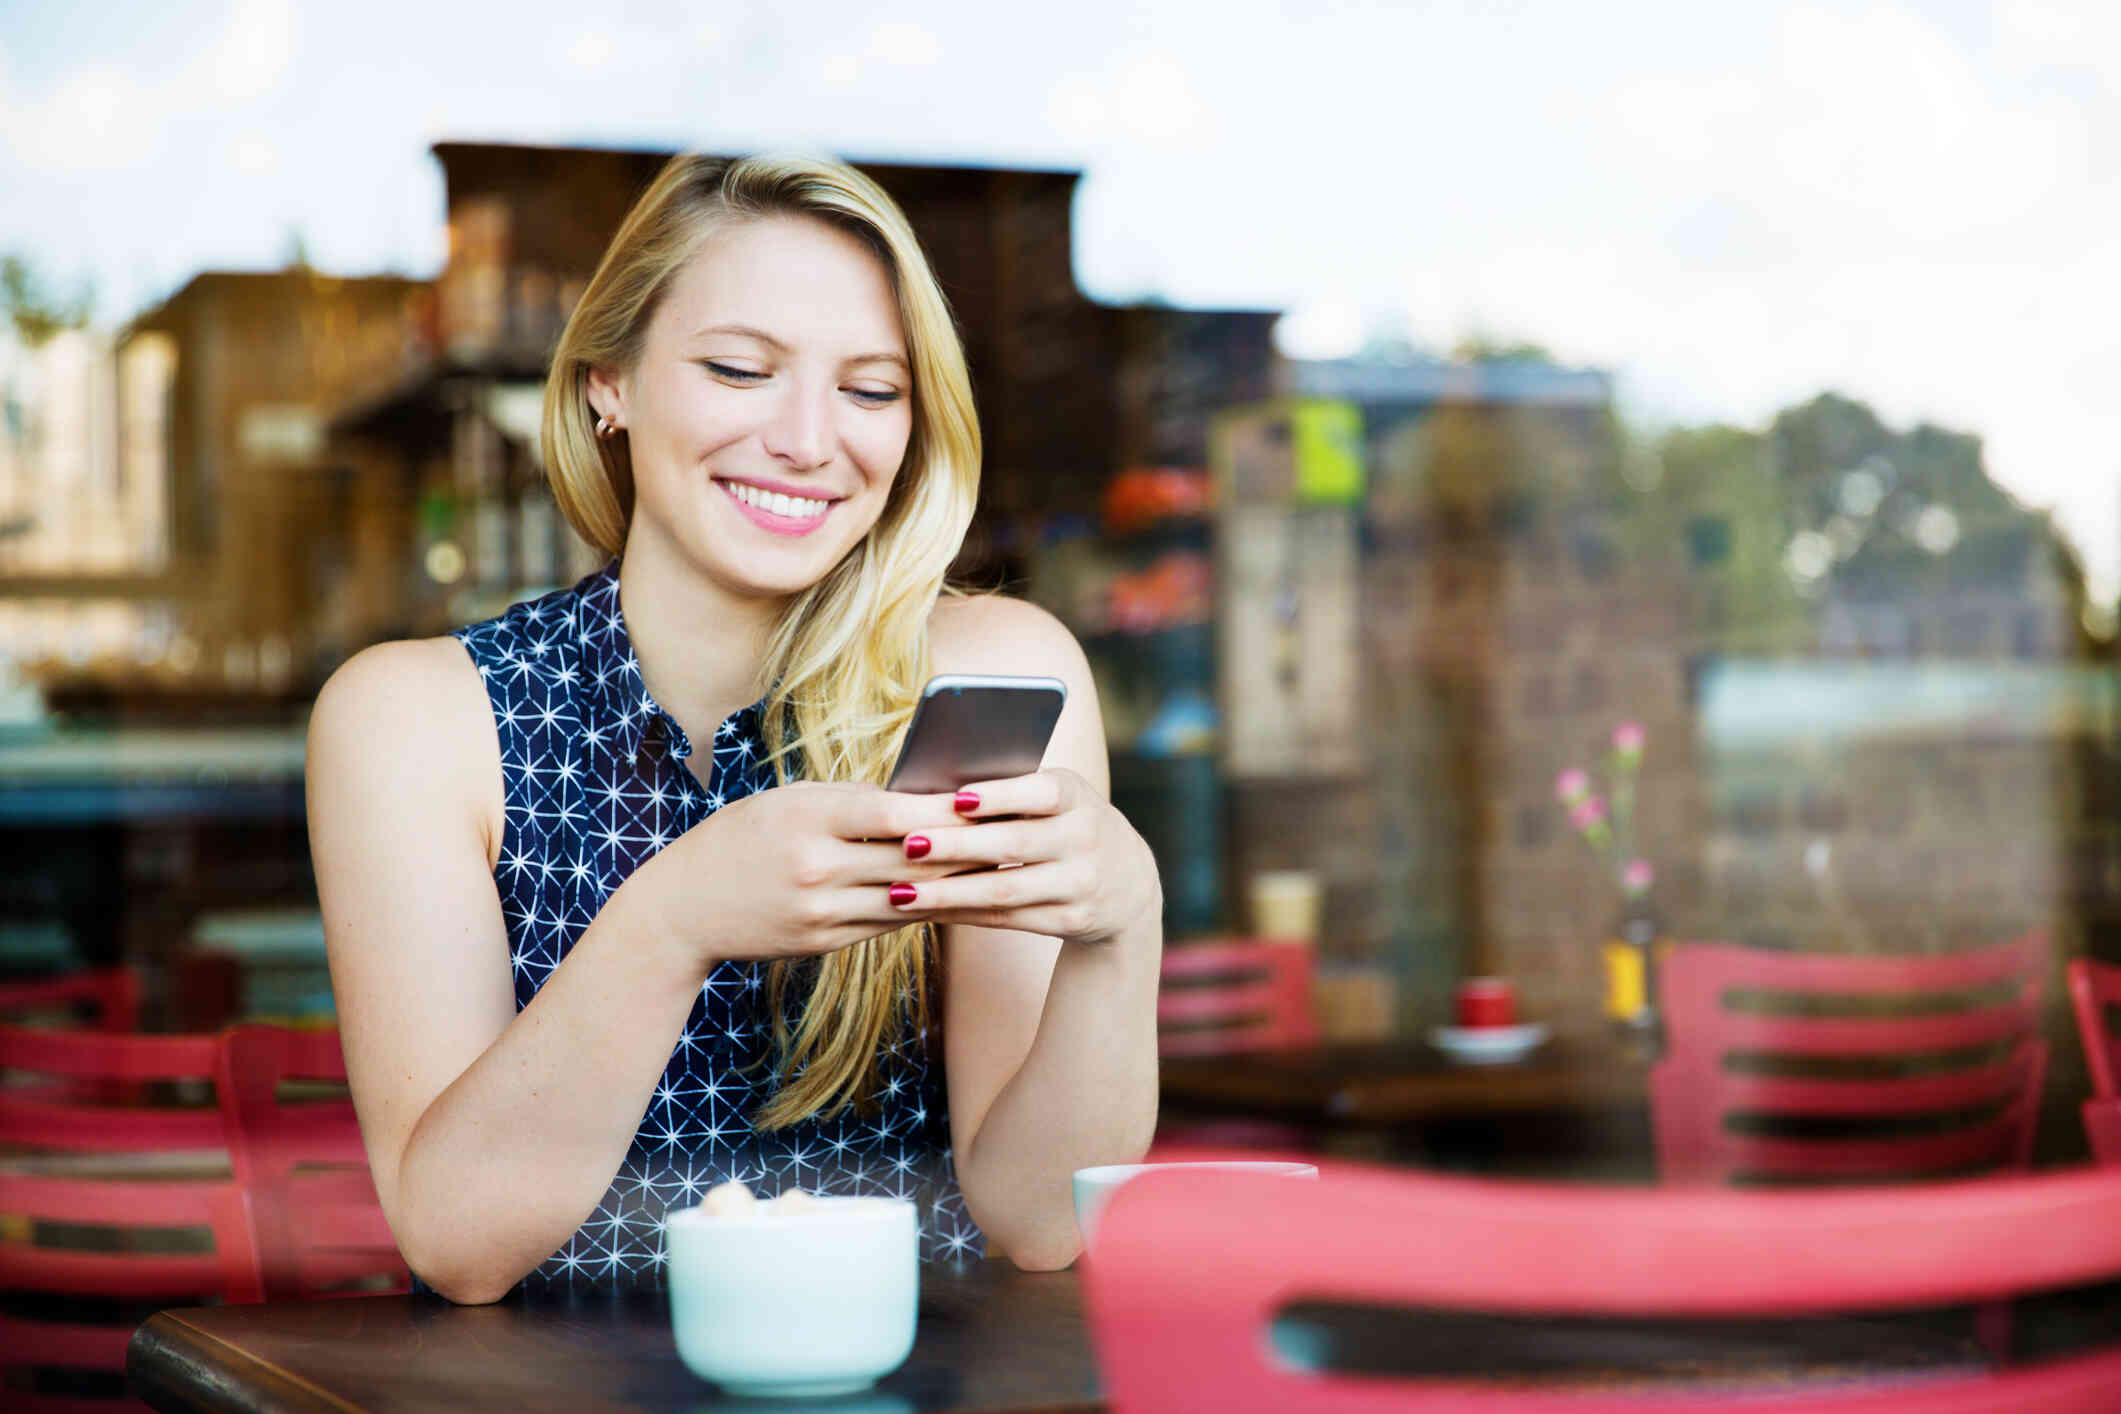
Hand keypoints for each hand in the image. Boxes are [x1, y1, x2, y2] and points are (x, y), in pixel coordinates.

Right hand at [643, 781, 976, 968]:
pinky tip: (958, 896)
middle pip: (909, 857)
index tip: (984, 798)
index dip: (941, 808)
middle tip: (1014, 833)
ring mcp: (820, 910)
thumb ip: (847, 800)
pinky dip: (925, 907)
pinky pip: (888, 923)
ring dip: (958, 884)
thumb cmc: (738, 839)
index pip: (889, 811)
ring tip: (1001, 866)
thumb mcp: (784, 803)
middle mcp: (814, 866)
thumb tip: (918, 795)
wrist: (681, 911)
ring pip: (908, 896)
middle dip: (965, 847)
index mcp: (805, 817)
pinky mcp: (823, 942)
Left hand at [881, 768, 1160, 944]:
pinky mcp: (1072, 920)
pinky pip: (1007, 919)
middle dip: (957, 845)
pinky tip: (926, 910)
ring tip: (900, 891)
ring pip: (1005, 890)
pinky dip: (962, 914)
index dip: (1001, 796)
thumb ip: (1012, 792)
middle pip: (1015, 844)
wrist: (1128, 883)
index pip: (1041, 792)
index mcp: (1078, 797)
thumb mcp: (1058, 798)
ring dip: (948, 892)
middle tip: (909, 844)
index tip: (957, 798)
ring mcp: (1081, 884)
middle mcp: (1086, 838)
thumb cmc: (1066, 823)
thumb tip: (932, 793)